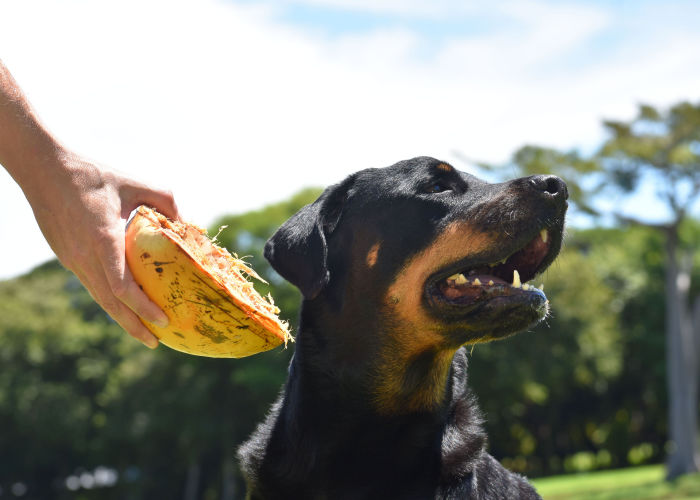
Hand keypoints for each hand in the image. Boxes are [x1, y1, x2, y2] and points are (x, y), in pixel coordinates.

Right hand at [24, 149, 178, 347]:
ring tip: (143, 333)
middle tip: (156, 342)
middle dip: (134, 325)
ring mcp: (72, 258)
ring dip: (121, 317)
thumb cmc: (93, 174)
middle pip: (110, 302)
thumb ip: (165, 201)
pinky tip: (124, 304)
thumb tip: (186, 223)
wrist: (43, 168)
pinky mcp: (65, 256)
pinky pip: (91, 284)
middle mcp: (84, 255)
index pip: (122, 286)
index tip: (163, 320)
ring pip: (98, 296)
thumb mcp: (135, 183)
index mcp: (103, 239)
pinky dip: (109, 299)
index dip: (143, 307)